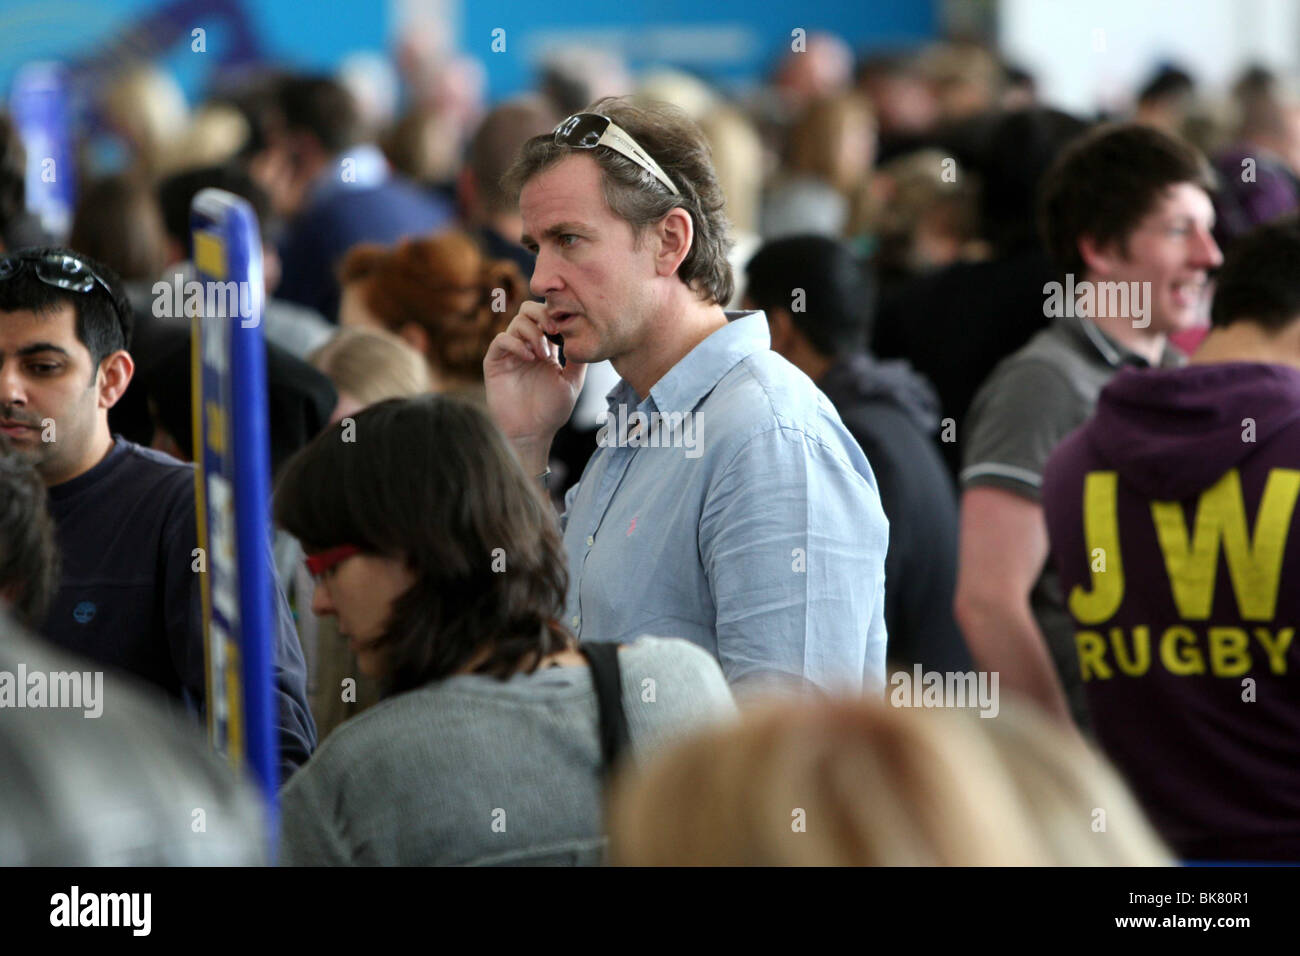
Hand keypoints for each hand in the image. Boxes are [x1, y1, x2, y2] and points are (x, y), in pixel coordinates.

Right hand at [484, 300, 586, 470]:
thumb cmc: (552, 411)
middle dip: (543, 315)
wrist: (533, 432)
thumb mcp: (572, 382)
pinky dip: (516, 344)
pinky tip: (530, 358)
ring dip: (533, 333)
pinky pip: (500, 340)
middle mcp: (526, 346)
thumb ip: (578, 359)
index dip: (556, 315)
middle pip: (528, 310)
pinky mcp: (494, 363)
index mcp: (545, 347)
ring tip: (544, 355)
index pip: (546, 316)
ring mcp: (510, 353)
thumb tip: (588, 336)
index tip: (567, 327)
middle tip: (555, 331)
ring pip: (516, 322)